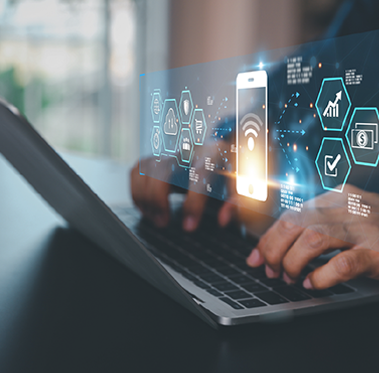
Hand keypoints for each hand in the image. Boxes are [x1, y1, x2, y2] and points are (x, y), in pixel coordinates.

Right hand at [130, 156, 253, 233]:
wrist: (221, 152)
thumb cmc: (231, 172)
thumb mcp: (242, 185)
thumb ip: (236, 202)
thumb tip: (223, 220)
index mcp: (212, 154)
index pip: (199, 175)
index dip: (193, 203)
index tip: (189, 228)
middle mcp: (186, 151)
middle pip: (161, 169)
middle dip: (157, 199)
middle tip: (163, 223)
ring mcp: (169, 153)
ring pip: (144, 170)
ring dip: (144, 198)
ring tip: (156, 219)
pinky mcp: (155, 159)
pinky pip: (136, 171)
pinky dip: (136, 191)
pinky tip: (146, 207)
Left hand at [246, 185, 378, 288]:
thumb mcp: (358, 212)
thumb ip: (327, 220)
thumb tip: (288, 242)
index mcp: (338, 196)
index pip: (291, 212)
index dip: (268, 236)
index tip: (255, 255)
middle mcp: (348, 206)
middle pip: (295, 222)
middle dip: (273, 248)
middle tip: (268, 269)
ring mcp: (365, 227)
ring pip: (312, 238)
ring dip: (293, 261)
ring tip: (290, 277)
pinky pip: (342, 263)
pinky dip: (321, 276)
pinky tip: (314, 284)